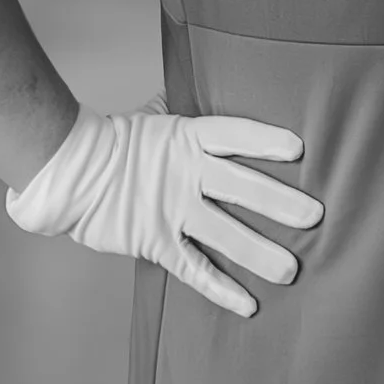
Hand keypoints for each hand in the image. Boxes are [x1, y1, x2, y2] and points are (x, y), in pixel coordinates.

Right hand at [5, 107, 322, 320]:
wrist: (68, 172)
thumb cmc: (116, 142)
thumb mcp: (154, 116)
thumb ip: (187, 109)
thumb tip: (207, 77)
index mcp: (186, 138)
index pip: (232, 135)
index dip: (263, 141)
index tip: (298, 150)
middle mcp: (185, 174)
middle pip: (241, 188)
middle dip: (279, 203)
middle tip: (315, 217)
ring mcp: (171, 210)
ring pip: (224, 234)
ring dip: (259, 253)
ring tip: (292, 271)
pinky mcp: (156, 241)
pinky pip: (193, 269)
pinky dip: (221, 289)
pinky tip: (249, 305)